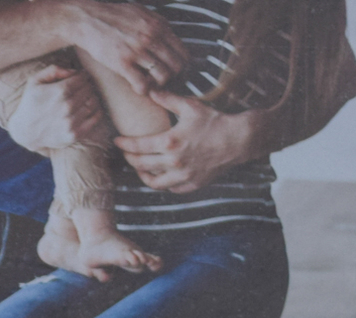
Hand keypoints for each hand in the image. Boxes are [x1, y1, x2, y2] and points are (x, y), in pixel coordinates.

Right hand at [5, 63, 114, 152]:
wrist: (25, 132)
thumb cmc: (31, 103)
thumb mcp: (35, 81)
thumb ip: (54, 70)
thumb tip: (74, 71)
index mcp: (59, 92)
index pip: (82, 78)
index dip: (82, 76)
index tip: (79, 78)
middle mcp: (67, 107)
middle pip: (89, 89)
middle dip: (86, 86)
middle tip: (82, 88)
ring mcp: (71, 122)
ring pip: (93, 102)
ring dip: (91, 97)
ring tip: (84, 98)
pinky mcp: (75, 134)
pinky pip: (95, 118)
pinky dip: (96, 111)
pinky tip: (88, 109)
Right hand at [50, 0, 184, 97]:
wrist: (87, 20)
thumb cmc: (112, 17)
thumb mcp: (140, 12)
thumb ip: (157, 24)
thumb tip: (169, 36)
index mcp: (158, 25)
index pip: (183, 52)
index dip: (183, 67)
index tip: (177, 74)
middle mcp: (151, 37)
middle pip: (177, 66)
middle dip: (174, 78)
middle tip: (165, 83)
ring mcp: (138, 50)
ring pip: (163, 76)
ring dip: (158, 85)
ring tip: (150, 84)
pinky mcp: (122, 63)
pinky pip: (142, 84)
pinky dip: (143, 90)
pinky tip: (138, 87)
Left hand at [119, 90, 262, 193]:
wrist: (238, 140)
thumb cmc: (214, 120)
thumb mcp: (190, 106)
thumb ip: (168, 99)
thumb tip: (150, 90)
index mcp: (170, 141)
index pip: (137, 146)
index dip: (124, 144)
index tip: (117, 141)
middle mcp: (174, 162)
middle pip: (141, 165)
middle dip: (130, 159)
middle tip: (126, 154)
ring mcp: (183, 176)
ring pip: (154, 182)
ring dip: (143, 175)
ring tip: (140, 167)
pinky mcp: (193, 184)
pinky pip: (171, 189)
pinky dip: (163, 183)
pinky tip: (161, 175)